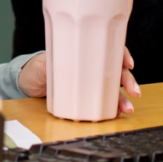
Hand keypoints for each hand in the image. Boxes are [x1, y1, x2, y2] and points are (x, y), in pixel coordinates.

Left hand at [17, 47, 141, 114]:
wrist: (28, 84)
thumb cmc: (35, 69)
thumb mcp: (37, 69)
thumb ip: (42, 69)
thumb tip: (46, 68)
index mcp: (80, 52)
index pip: (105, 47)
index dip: (120, 53)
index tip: (127, 63)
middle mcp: (89, 66)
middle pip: (114, 69)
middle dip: (127, 79)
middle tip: (134, 91)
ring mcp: (89, 81)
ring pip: (112, 87)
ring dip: (123, 97)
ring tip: (127, 108)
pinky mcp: (86, 96)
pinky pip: (103, 100)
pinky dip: (112, 107)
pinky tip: (118, 113)